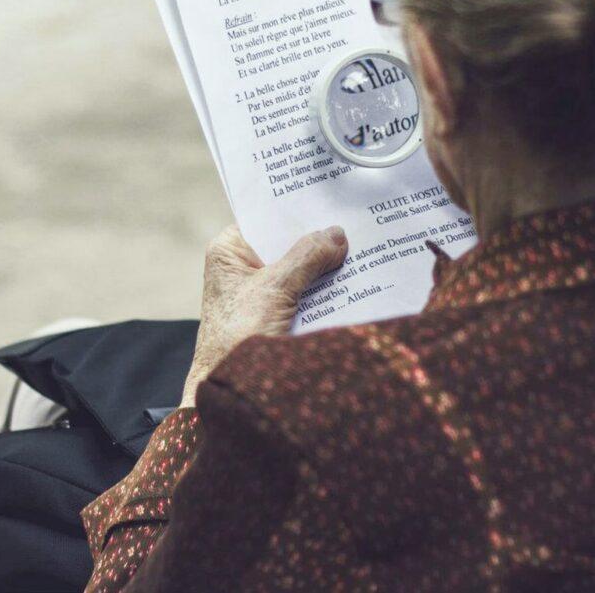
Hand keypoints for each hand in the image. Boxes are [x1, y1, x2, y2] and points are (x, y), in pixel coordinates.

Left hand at [181, 225, 347, 405]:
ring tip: (364, 249)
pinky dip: (327, 290)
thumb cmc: (237, 339)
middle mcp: (243, 268)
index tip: (330, 198)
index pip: (266, 217)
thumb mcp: (274, 289)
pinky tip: (356, 281)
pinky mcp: (278, 315)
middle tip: (355, 224)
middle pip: (287, 243)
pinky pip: (306, 294)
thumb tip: (336, 235)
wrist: (230, 395)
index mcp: (230, 251)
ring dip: (327, 266)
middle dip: (319, 239)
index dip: (296, 209)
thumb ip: (306, 257)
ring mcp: (262, 292)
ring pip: (301, 270)